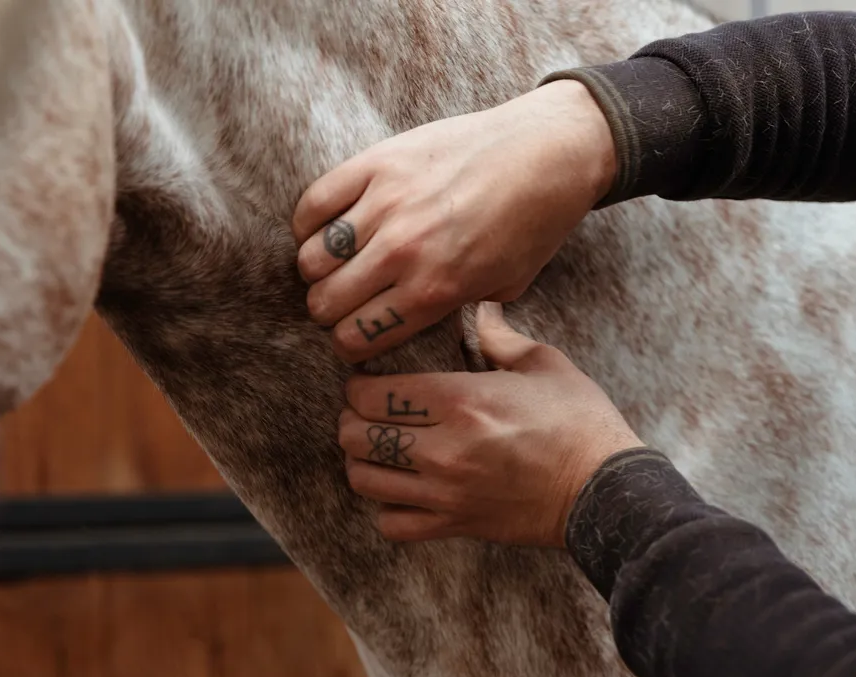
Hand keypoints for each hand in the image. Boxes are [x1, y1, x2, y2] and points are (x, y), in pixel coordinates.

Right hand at [291, 79, 615, 362]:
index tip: (353, 338)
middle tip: (341, 303)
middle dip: (329, 312)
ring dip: (317, 270)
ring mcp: (386, 204)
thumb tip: (421, 318)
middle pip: (327, 302)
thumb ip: (458, 308)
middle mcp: (404, 251)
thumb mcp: (505, 286)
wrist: (547, 153)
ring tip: (333, 267)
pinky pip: (314, 202)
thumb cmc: (532, 223)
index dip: (350, 345)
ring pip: (313, 257)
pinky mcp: (377, 162)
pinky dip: (308, 223)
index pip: (358, 337)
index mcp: (435, 290)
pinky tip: (321, 230)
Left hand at [338, 303, 642, 546]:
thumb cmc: (581, 422)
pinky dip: (387, 508)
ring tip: (379, 449)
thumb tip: (480, 308)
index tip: (370, 382)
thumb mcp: (545, 364)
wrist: (605, 490)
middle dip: (354, 421)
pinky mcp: (456, 524)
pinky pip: (392, 524)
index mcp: (462, 401)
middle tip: (368, 414)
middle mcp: (444, 449)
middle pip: (357, 436)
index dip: (360, 385)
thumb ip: (500, 337)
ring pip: (365, 480)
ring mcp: (446, 492)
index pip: (373, 393)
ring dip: (363, 462)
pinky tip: (402, 490)